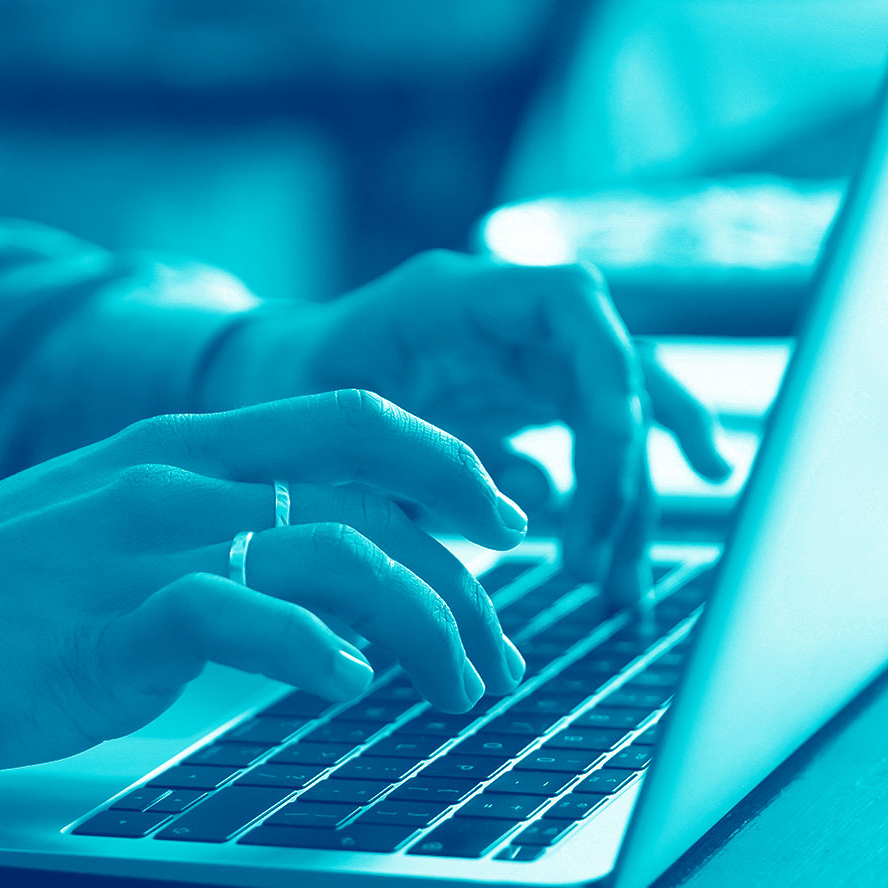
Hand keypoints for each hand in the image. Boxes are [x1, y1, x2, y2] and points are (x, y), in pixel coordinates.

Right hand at [0, 391, 529, 783]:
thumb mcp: (91, 547)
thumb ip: (187, 549)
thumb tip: (282, 595)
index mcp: (172, 452)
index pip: (345, 421)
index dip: (444, 464)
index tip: (502, 521)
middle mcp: (173, 480)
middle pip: (370, 482)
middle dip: (465, 563)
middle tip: (506, 644)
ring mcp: (144, 545)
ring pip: (335, 554)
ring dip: (422, 625)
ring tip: (453, 692)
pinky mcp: (110, 623)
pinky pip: (243, 619)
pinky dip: (314, 655)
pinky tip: (345, 693)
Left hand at [205, 251, 730, 600]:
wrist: (261, 390)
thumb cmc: (280, 397)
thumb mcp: (329, 425)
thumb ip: (417, 457)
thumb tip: (530, 509)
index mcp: (456, 298)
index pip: (573, 303)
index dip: (611, 371)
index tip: (620, 445)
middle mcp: (506, 322)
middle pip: (611, 375)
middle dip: (622, 471)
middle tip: (599, 565)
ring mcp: (522, 362)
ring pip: (615, 421)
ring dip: (626, 504)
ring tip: (618, 589)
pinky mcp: (527, 406)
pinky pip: (592, 450)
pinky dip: (613, 505)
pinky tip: (626, 566)